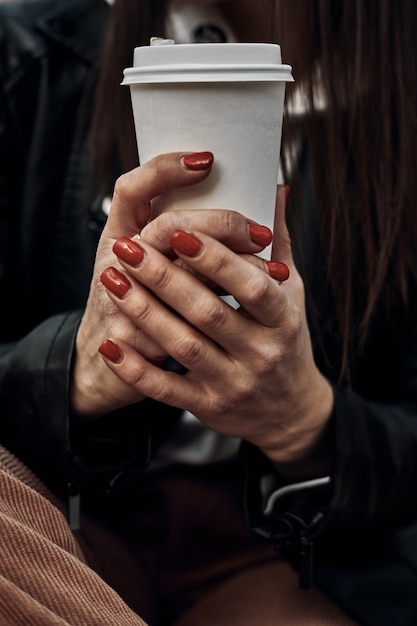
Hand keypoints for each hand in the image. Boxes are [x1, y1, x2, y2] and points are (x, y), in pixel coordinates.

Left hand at [71, 152, 272, 417]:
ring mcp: (233, 383)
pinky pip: (167, 389)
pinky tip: (111, 344)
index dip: (217, 259)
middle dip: (165, 278)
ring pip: (183, 346)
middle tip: (128, 248)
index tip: (181, 232)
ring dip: (144, 312)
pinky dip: (136, 368)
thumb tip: (277, 188)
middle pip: (208, 312)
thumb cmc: (287, 342)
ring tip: (112, 279)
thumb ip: (279, 245)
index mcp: (283, 319)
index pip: (252, 286)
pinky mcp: (208, 405)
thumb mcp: (293, 295)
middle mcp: (260, 352)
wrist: (288, 411)